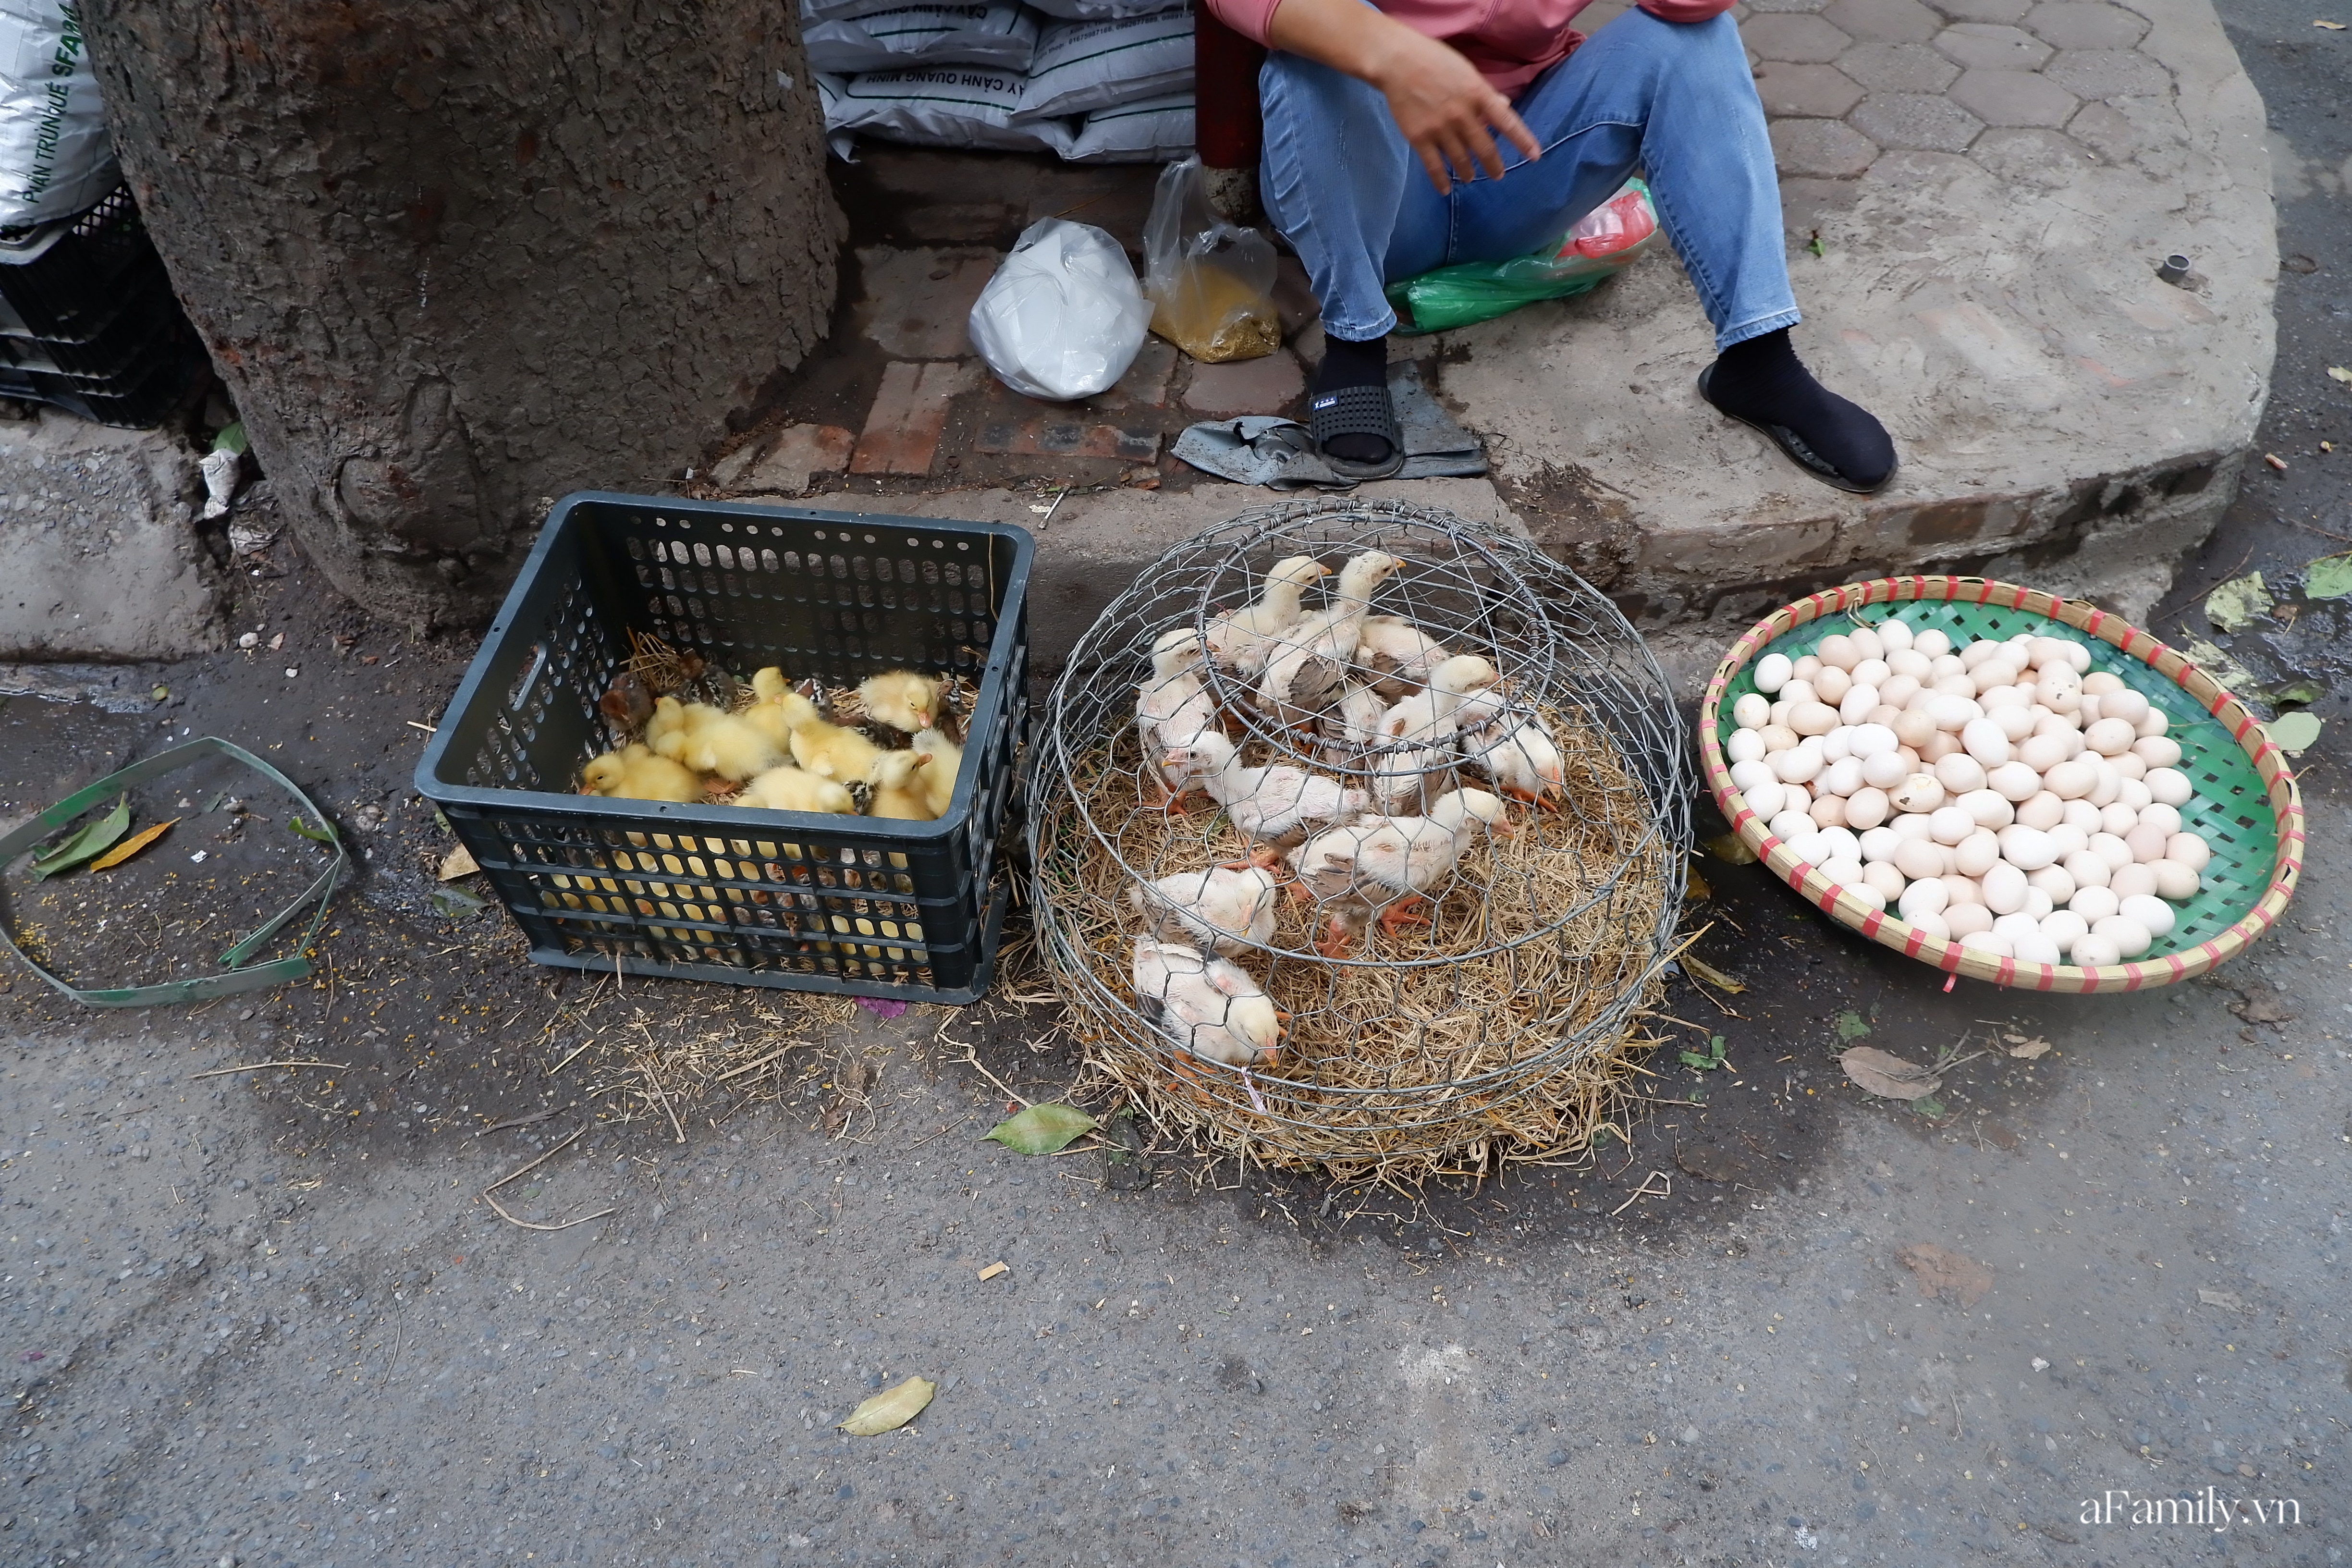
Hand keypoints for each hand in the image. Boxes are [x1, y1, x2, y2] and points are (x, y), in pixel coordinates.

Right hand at [1365, 27, 1542, 193]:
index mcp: (1478, 94)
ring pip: (1460, 159)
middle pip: (1484, 148)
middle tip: (1497, 175)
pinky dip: (1440, 180)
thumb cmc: (1435, 60)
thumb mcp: (1467, 71)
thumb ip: (1485, 94)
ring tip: (1470, 177)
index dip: (1523, 141)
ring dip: (1468, 172)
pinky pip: (1433, 166)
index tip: (1534, 156)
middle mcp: (1463, 114)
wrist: (1398, 62)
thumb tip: (1504, 107)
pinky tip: (1445, 189)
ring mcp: (1440, 128)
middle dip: (1493, 165)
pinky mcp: (1419, 137)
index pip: (1507, 122)